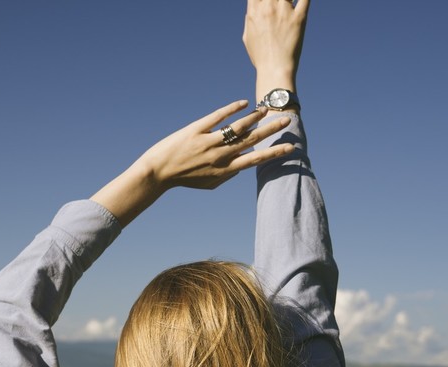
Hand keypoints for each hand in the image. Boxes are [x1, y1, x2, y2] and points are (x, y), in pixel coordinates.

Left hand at [138, 100, 293, 190]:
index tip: (290, 147)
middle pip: (251, 140)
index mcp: (225, 170)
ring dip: (255, 117)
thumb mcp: (209, 183)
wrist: (157, 172)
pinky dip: (232, 109)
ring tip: (267, 109)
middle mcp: (220, 156)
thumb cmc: (184, 178)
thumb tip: (242, 165)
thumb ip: (228, 175)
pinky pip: (218, 117)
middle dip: (271, 130)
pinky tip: (244, 103)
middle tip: (287, 120)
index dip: (274, 153)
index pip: (255, 160)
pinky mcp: (196, 130)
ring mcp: (208, 142)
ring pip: (237, 127)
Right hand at [244, 0, 308, 95]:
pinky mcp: (299, 18)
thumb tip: (252, 11)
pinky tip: (302, 1)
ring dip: (288, 0)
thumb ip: (250, 19)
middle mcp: (269, 7)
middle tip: (279, 5)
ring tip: (288, 7)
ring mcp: (285, 11)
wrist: (274, 69)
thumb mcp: (248, 37)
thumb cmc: (260, 56)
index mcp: (254, 11)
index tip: (268, 2)